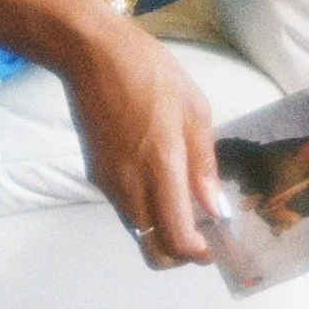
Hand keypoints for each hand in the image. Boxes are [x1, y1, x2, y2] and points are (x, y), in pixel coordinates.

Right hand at [56, 4, 220, 265]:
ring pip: (137, 230)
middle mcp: (132, 185)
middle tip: (199, 235)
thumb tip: (216, 209)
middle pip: (151, 249)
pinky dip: (145, 210)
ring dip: (161, 231)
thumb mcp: (194, 110)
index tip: (214, 245)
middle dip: (177, 254)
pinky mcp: (96, 174)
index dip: (197, 254)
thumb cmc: (151, 73)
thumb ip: (204, 165)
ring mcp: (109, 183)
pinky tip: (158, 180)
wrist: (92, 54)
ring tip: (183, 202)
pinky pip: (125, 208)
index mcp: (162, 168)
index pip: (176, 238)